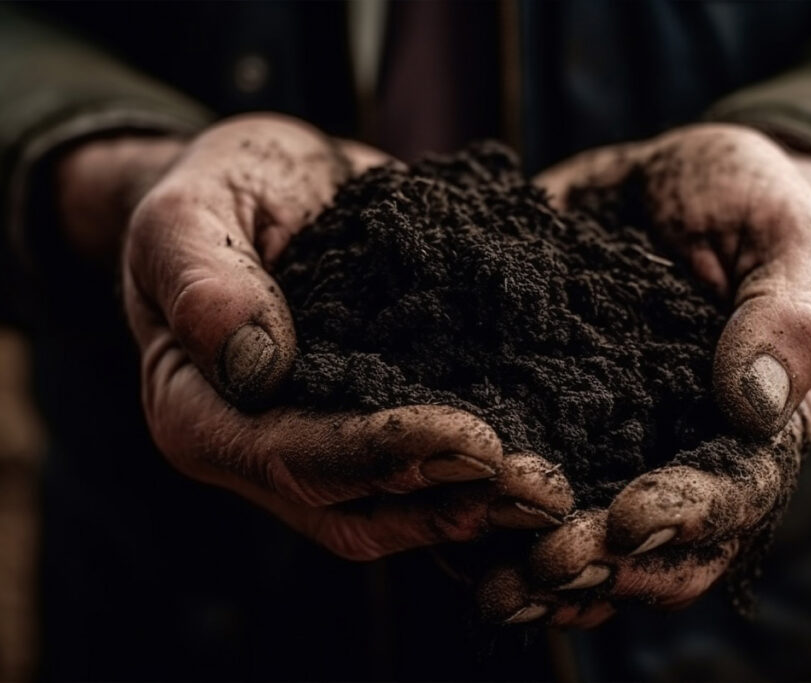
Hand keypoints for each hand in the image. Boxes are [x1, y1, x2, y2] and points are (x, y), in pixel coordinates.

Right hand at [58, 114, 572, 559]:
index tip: (473, 441)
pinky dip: (492, 475)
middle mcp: (268, 454)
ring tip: (559, 488)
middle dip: (453, 503)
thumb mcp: (189, 212)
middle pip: (360, 510)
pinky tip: (557, 453)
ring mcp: (330, 450)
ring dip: (485, 507)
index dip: (383, 456)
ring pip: (407, 508)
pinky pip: (437, 473)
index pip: (294, 459)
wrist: (277, 188)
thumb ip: (203, 278)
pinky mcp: (383, 431)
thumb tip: (254, 363)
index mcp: (205, 417)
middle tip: (541, 489)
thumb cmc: (224, 193)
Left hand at [476, 123, 810, 624]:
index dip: (688, 518)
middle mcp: (682, 455)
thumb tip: (753, 403)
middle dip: (603, 566)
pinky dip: (495, 530)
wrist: (674, 188)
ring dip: (546, 578)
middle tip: (546, 568)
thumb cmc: (748, 207)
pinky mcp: (552, 423)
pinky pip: (527, 494)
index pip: (736, 495)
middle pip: (657, 546)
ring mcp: (615, 448)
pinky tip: (455, 548)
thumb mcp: (788, 238)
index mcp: (756, 427)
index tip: (633, 519)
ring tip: (496, 590)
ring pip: (591, 543)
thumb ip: (789, 316)